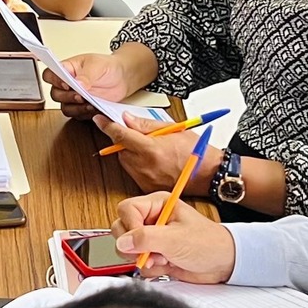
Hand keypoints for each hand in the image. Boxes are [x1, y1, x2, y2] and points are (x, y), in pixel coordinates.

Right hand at [47, 53, 128, 120]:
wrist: (123, 77)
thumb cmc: (108, 66)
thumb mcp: (97, 65)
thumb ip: (86, 75)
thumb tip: (77, 83)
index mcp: (67, 69)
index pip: (50, 75)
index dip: (54, 81)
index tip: (67, 84)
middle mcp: (68, 84)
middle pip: (55, 94)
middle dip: (67, 97)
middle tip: (80, 95)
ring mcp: (74, 97)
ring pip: (65, 107)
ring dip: (76, 108)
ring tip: (89, 104)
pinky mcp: (82, 107)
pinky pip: (77, 115)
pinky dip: (85, 113)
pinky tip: (94, 108)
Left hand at [96, 113, 218, 194]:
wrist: (207, 174)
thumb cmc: (195, 150)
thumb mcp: (173, 129)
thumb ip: (145, 125)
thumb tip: (126, 119)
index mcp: (151, 149)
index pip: (120, 135)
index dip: (107, 126)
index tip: (99, 120)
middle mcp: (145, 166)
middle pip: (120, 150)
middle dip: (126, 141)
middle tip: (143, 138)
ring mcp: (144, 178)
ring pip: (125, 161)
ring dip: (131, 154)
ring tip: (152, 151)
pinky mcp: (146, 187)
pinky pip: (133, 173)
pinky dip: (138, 166)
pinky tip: (154, 163)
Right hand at [110, 193, 236, 282]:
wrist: (223, 264)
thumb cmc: (208, 243)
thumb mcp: (175, 239)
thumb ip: (145, 239)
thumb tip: (122, 242)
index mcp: (158, 204)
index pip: (126, 210)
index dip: (129, 226)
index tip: (139, 240)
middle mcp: (152, 219)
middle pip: (122, 230)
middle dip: (134, 246)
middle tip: (151, 253)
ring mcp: (152, 238)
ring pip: (127, 249)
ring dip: (143, 258)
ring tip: (163, 258)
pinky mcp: (154, 254)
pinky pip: (138, 262)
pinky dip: (150, 268)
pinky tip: (167, 264)